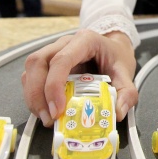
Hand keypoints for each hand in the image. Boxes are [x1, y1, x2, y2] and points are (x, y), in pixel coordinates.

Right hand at [22, 30, 137, 126]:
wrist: (113, 48)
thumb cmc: (116, 58)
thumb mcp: (126, 73)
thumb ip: (127, 93)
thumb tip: (117, 113)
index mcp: (85, 40)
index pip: (61, 60)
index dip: (54, 85)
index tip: (58, 109)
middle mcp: (64, 43)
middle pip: (38, 62)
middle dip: (38, 94)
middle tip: (49, 118)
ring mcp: (53, 50)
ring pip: (31, 69)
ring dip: (33, 96)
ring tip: (46, 118)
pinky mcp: (47, 62)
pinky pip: (31, 77)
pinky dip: (34, 95)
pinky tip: (44, 110)